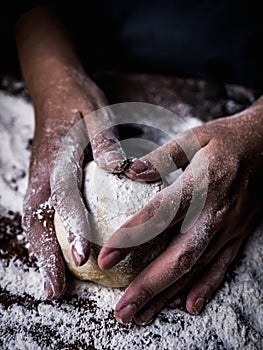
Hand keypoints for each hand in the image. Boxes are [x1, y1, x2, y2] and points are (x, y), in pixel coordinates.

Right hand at [22, 72, 125, 298]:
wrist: (54, 88)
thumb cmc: (78, 100)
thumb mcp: (96, 110)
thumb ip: (105, 139)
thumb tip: (117, 168)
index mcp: (57, 156)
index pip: (62, 196)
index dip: (71, 226)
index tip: (82, 256)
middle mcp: (43, 173)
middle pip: (37, 219)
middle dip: (45, 255)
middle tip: (55, 289)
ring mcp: (40, 178)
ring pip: (35, 220)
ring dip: (42, 252)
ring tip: (53, 283)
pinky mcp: (44, 180)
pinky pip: (41, 213)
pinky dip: (45, 237)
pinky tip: (56, 254)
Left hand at [98, 102, 262, 323]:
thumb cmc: (228, 138)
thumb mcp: (195, 137)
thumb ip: (163, 155)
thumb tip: (132, 172)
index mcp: (201, 184)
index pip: (159, 215)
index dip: (130, 237)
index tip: (105, 258)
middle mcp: (216, 212)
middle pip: (179, 256)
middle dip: (148, 286)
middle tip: (121, 311)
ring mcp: (230, 227)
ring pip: (197, 268)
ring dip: (168, 294)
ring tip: (142, 315)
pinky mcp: (240, 233)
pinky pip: (222, 266)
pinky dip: (205, 288)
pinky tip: (188, 306)